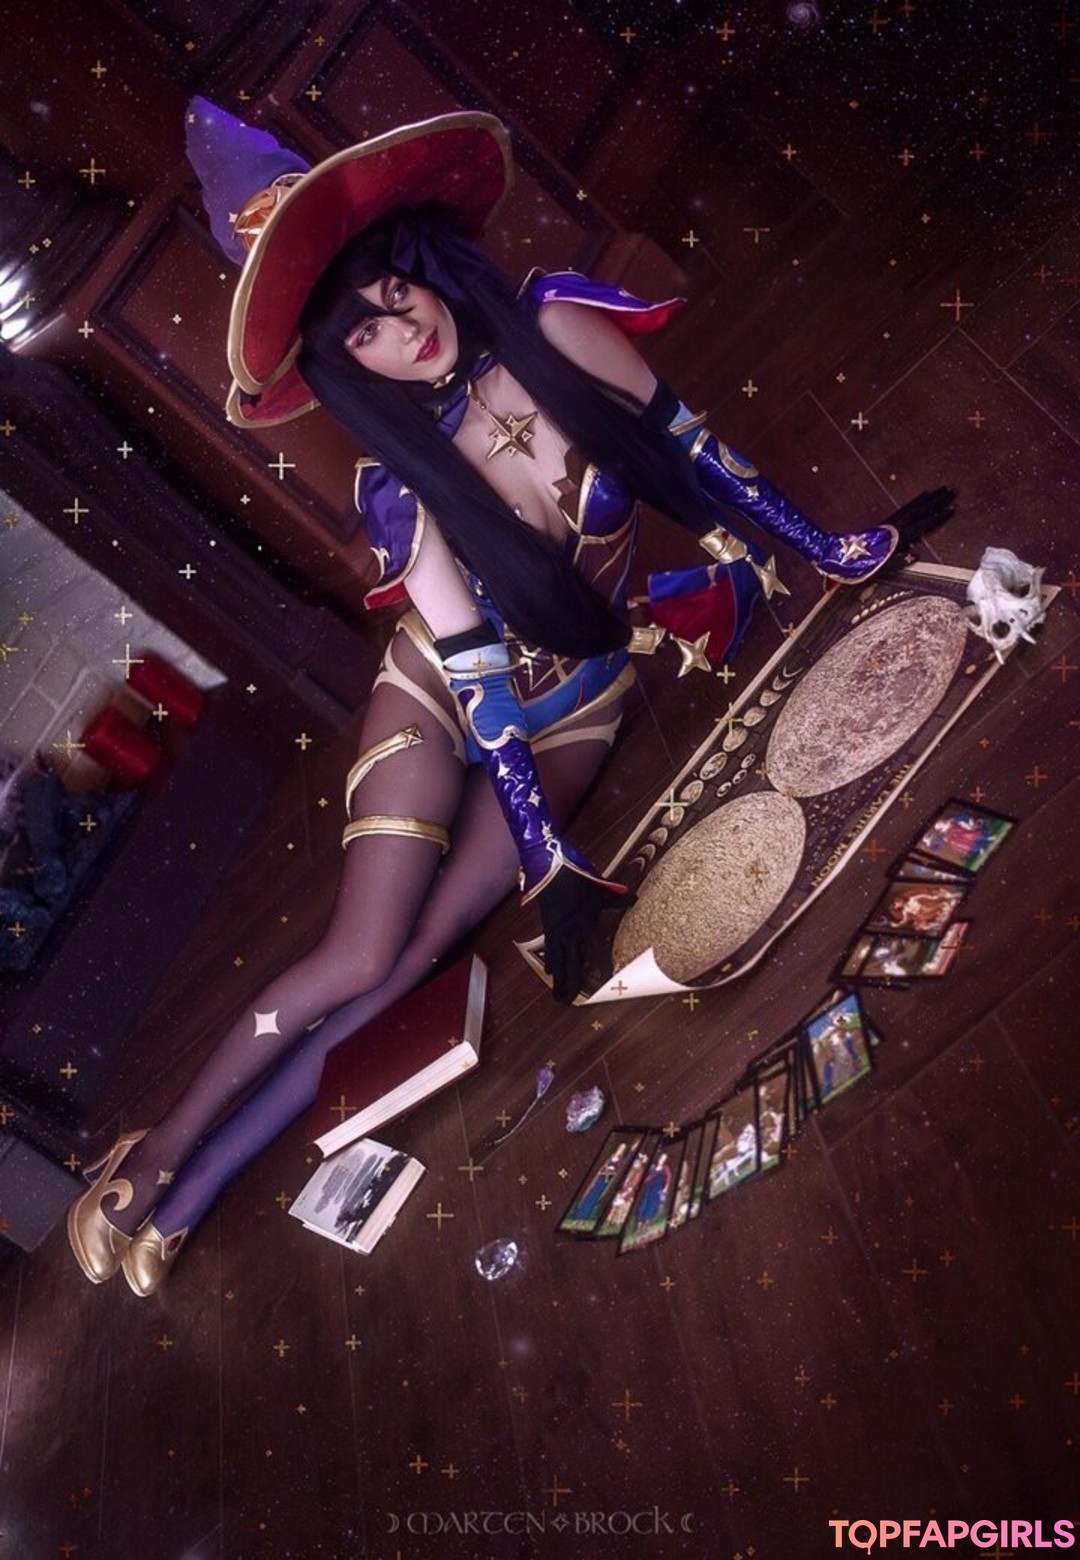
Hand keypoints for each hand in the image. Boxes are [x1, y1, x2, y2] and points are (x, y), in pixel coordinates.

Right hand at [537, 868, 627, 1003]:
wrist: (550, 871)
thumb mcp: (600, 888)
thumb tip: (634, 898)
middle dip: (571, 985)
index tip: (608, 982)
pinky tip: (549, 973)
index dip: (603, 968)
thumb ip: (617, 898)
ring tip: (557, 997)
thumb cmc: (577, 878)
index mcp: (588, 924)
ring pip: (559, 963)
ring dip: (558, 981)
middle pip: (573, 965)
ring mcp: (558, 932)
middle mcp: (572, 933)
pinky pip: (549, 950)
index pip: (598, 952)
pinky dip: (550, 962)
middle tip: (569, 1003)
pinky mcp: (548, 928)